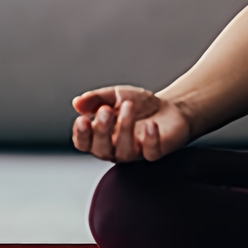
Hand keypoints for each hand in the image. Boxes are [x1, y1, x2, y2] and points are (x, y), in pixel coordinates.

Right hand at [72, 85, 190, 162]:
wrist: (171, 107)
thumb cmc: (140, 104)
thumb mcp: (117, 95)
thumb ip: (96, 98)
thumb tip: (76, 102)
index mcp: (102, 136)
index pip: (84, 143)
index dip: (81, 135)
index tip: (82, 119)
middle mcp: (116, 148)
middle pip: (101, 150)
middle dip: (101, 130)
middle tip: (106, 110)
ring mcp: (136, 152)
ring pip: (124, 152)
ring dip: (124, 129)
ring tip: (129, 106)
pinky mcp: (156, 151)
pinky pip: (150, 153)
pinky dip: (150, 140)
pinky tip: (151, 124)